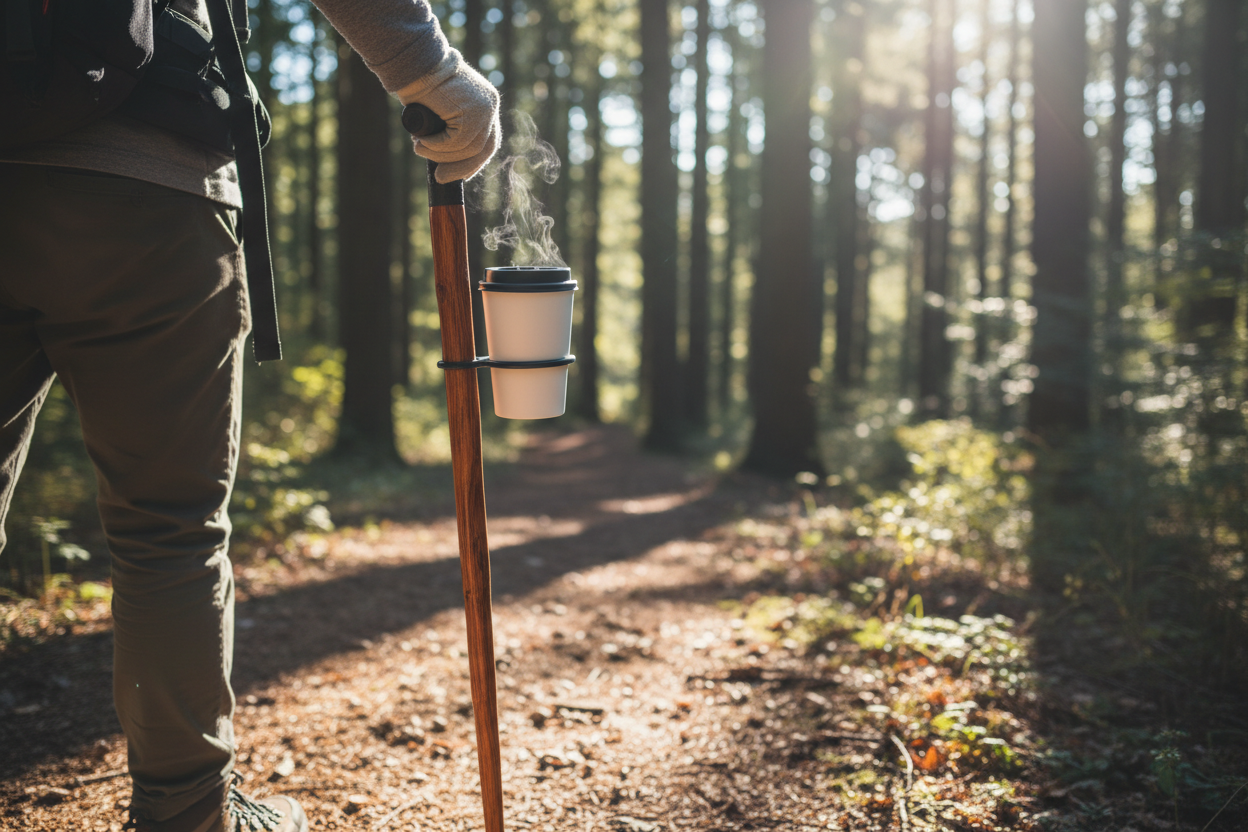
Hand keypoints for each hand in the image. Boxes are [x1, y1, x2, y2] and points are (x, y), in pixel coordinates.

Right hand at [396, 50, 500, 183]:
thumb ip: (451, 125)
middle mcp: (490, 105)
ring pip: (469, 148)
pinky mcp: (473, 112)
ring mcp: (485, 109)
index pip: (488, 141)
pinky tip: (422, 141)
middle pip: (485, 149)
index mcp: (487, 103)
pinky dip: (438, 147)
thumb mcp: (443, 108)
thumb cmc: (421, 83)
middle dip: (462, 168)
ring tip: (419, 148)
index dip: (473, 162)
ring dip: (441, 155)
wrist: (414, 62)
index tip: (456, 174)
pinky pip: (457, 142)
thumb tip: (446, 158)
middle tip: (440, 177)